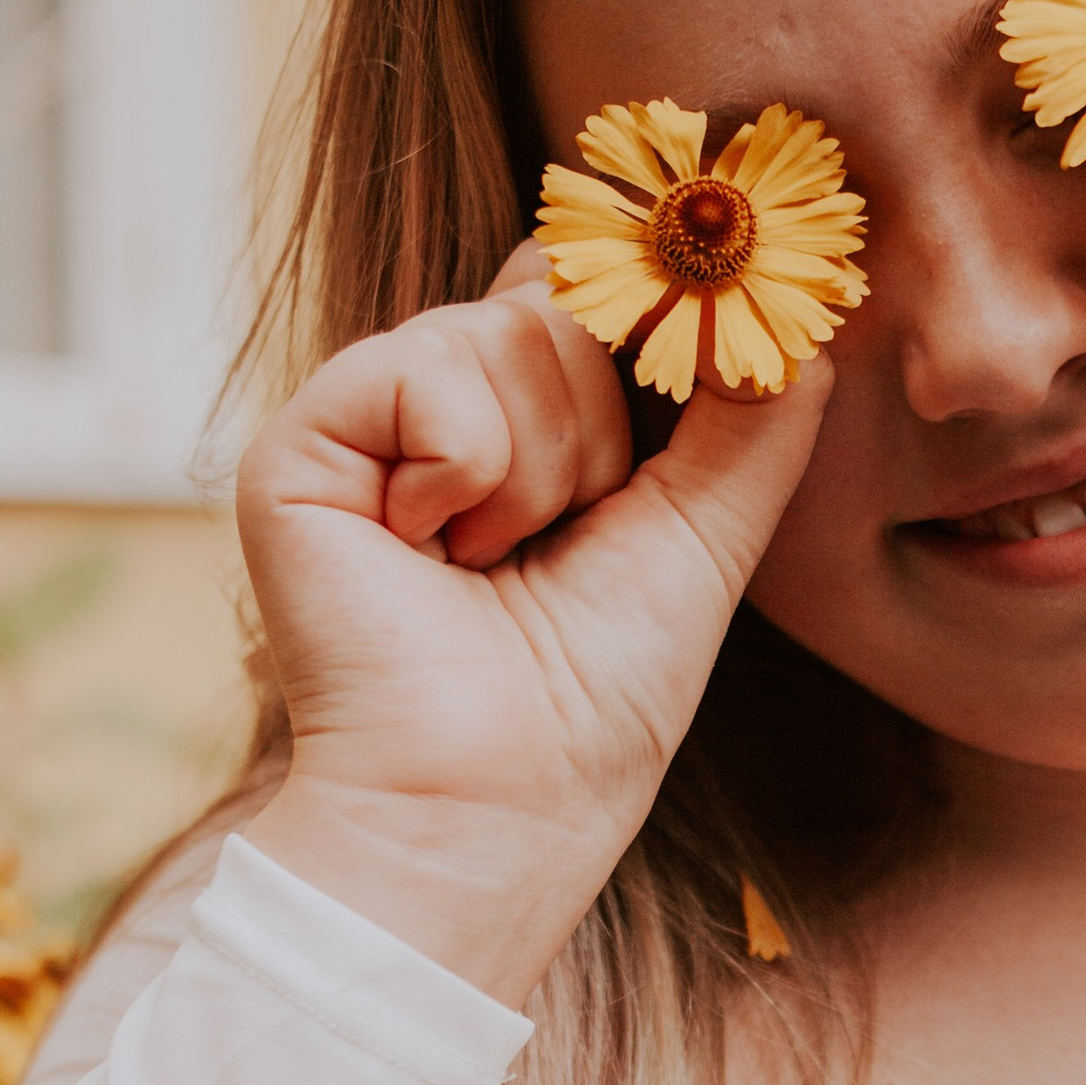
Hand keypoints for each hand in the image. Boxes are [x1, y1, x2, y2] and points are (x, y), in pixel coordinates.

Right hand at [233, 248, 826, 1000]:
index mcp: (525, 418)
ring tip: (493, 564)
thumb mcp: (710, 528)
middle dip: (602, 431)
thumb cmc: (599, 695)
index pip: (590, 287)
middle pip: (558, 296)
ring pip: (504, 329)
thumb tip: (784, 289)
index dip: (642, 311)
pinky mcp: (302, 441)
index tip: (690, 352)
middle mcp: (440, 405)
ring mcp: (367, 418)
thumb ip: (758, 404)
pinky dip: (465, 469)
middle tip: (559, 541)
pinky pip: (425, 368)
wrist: (501, 797)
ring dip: (540, 467)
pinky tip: (429, 552)